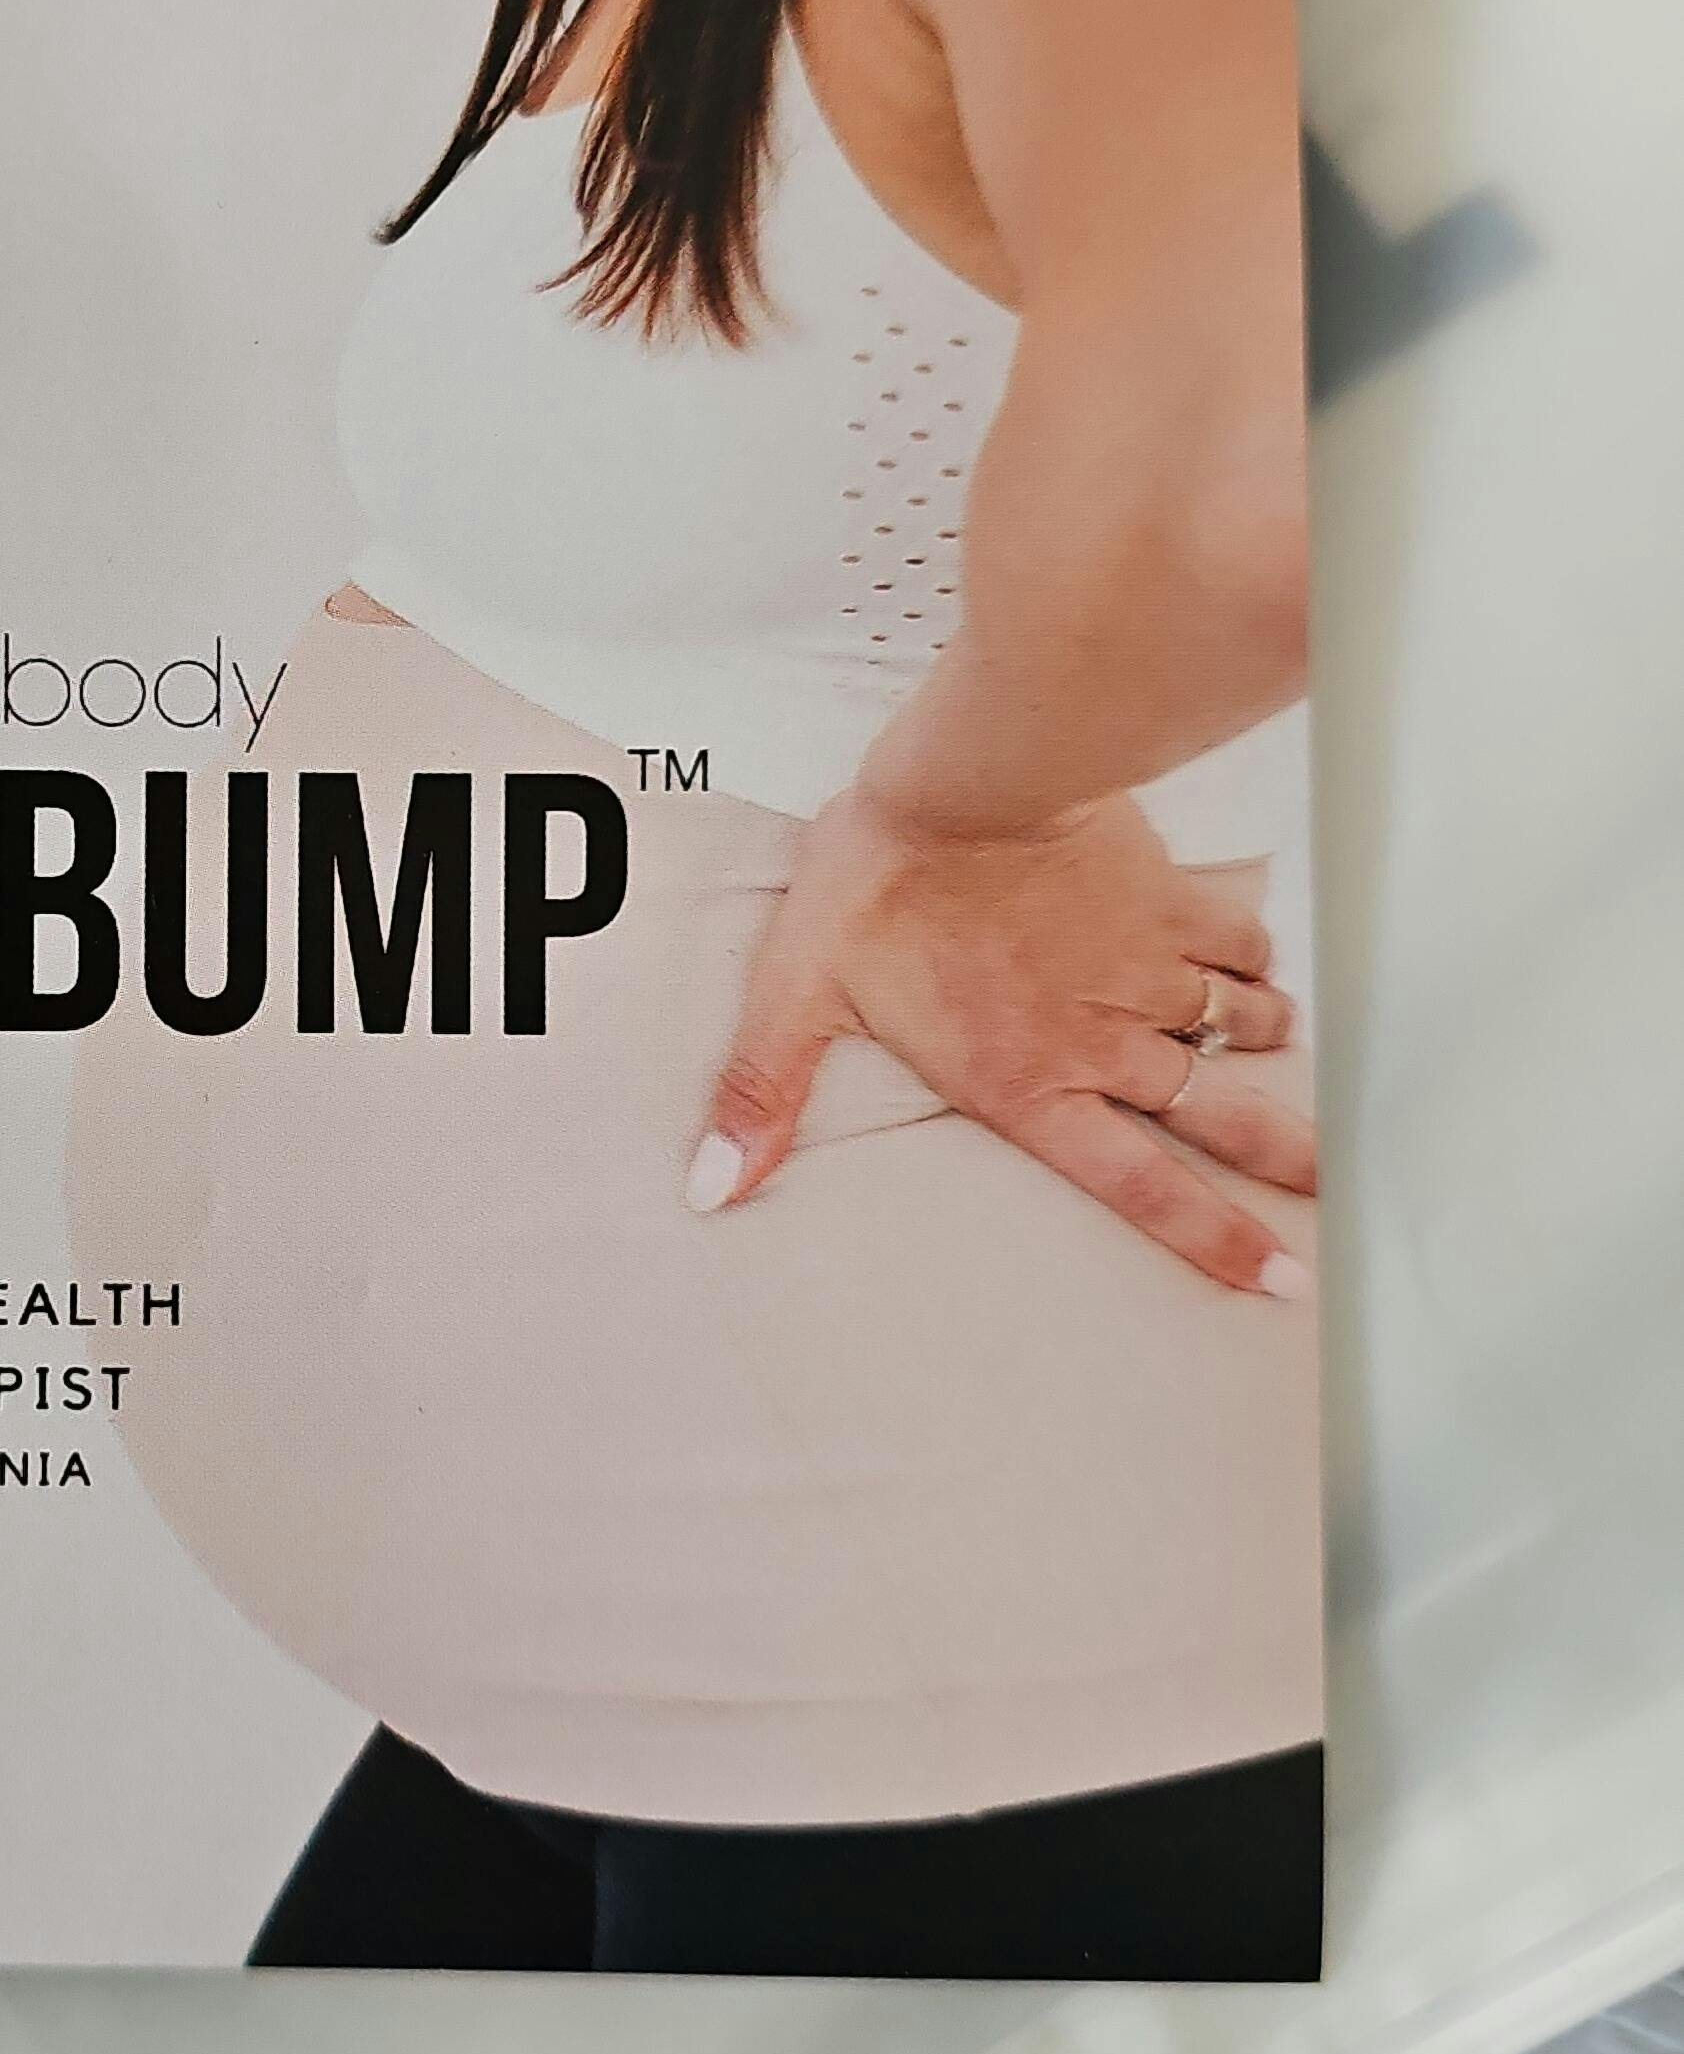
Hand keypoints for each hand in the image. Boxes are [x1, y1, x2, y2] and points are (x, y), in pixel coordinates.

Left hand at [688, 784, 1314, 1292]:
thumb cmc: (881, 876)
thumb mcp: (800, 990)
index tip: (1281, 1281)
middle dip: (1286, 1160)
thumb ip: (765, 1095)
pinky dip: (1255, 960)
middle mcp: (1107, 1039)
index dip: (1212, 1238)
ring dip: (1265, 1051)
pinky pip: (1240, 943)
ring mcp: (1150, 967)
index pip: (1137, 1184)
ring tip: (1283, 1065)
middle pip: (1218, 1120)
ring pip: (1241, 1029)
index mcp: (1029, 1080)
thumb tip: (714, 1189)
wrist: (967, 772)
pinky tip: (1252, 962)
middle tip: (1338, 1193)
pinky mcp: (1170, 899)